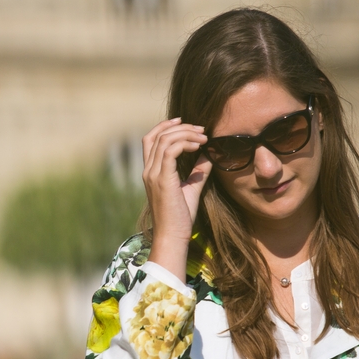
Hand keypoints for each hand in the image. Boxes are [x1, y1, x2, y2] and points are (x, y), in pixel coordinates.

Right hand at [141, 118, 212, 281]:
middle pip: (158, 135)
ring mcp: (153, 174)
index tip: (183, 121)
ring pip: (165, 140)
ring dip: (186, 133)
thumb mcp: (191, 188)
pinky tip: (199, 146)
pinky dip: (185, 143)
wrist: (173, 236)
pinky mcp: (162, 179)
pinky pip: (170, 150)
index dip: (164, 126)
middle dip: (181, 127)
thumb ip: (198, 170)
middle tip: (201, 129)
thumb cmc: (181, 217)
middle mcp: (148, 171)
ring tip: (204, 137)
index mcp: (151, 172)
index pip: (150, 140)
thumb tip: (210, 154)